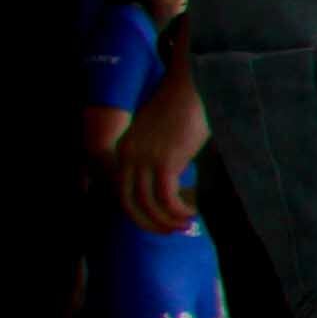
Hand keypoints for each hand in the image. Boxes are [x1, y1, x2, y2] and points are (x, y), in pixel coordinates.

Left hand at [115, 75, 206, 235]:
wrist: (192, 86)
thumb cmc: (186, 104)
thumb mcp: (163, 131)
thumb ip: (160, 150)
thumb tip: (175, 168)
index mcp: (125, 148)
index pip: (124, 189)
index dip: (140, 209)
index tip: (161, 218)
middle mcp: (128, 157)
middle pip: (129, 202)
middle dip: (149, 223)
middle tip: (171, 231)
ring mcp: (144, 160)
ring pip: (147, 204)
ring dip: (166, 220)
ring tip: (186, 224)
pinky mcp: (164, 163)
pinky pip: (166, 199)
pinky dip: (178, 211)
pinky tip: (192, 212)